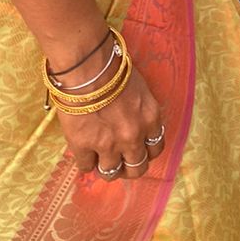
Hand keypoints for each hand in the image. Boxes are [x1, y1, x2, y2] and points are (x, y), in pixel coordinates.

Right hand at [56, 65, 164, 181]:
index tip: (138, 150)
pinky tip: (84, 152)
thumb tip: (134, 123)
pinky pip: (86, 167)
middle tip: (121, 162)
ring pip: (112, 173)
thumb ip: (141, 112)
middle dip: (129, 167)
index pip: (156, 148)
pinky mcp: (83, 146)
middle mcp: (133, 136)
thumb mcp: (140, 90)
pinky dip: (86, 162)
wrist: (89, 68)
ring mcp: (108, 144)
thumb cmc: (115, 70)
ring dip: (107, 168)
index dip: (146, 152)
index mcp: (150, 119)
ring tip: (101, 159)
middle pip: (137, 168)